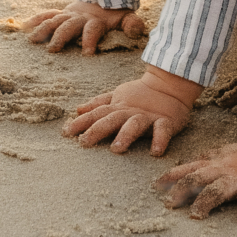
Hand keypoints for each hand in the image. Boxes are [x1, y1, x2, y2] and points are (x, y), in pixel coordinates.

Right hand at [23, 4, 145, 54]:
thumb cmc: (115, 12)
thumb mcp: (127, 17)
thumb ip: (132, 24)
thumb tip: (136, 30)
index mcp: (96, 21)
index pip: (93, 30)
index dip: (90, 40)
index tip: (87, 54)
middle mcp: (80, 17)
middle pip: (69, 26)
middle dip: (61, 36)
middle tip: (53, 49)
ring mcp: (69, 15)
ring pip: (55, 20)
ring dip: (44, 29)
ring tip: (33, 41)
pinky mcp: (62, 14)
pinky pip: (47, 15)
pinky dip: (36, 20)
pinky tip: (24, 28)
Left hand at [64, 75, 195, 155]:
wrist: (171, 84)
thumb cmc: (141, 95)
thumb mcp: (118, 97)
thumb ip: (98, 104)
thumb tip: (77, 109)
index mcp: (118, 107)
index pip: (96, 114)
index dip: (80, 123)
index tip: (65, 133)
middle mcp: (130, 112)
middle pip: (111, 119)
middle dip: (97, 130)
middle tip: (84, 142)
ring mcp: (148, 117)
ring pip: (135, 125)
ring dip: (125, 135)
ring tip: (116, 148)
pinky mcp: (166, 121)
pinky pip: (163, 130)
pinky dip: (160, 140)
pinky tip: (156, 151)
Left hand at [154, 139, 236, 227]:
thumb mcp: (228, 152)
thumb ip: (210, 156)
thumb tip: (193, 158)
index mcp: (217, 164)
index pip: (190, 168)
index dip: (172, 175)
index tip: (155, 186)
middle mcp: (226, 172)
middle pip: (199, 178)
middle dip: (182, 190)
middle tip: (168, 204)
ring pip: (220, 190)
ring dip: (206, 202)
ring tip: (196, 216)